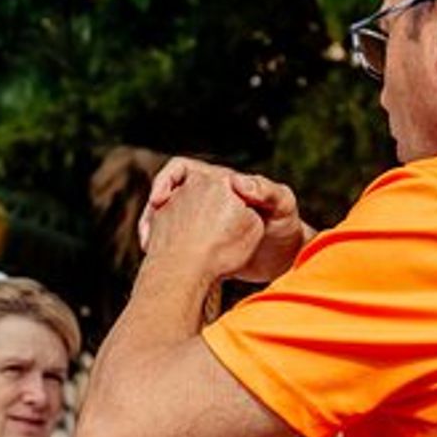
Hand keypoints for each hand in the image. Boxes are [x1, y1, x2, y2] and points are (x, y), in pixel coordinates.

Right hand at [140, 159, 309, 282]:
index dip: (164, 182)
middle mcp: (206, 196)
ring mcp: (200, 221)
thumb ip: (266, 191)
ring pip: (164, 220)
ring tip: (151, 252)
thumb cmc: (287, 225)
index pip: (180, 170)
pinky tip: (166, 266)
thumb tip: (236, 181)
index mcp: (221, 181)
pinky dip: (165, 252)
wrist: (286, 257)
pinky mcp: (199, 243)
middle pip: (165, 197)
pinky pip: (174, 243)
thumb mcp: (282, 205)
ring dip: (154, 234)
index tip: (159, 201)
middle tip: (149, 239)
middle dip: (151, 215)